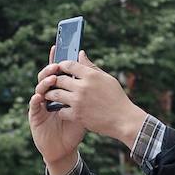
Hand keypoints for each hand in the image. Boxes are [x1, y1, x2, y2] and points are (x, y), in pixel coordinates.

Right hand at [28, 45, 86, 174]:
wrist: (65, 148)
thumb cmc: (75, 127)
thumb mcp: (83, 106)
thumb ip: (85, 87)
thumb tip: (88, 70)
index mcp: (60, 91)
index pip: (57, 72)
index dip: (56, 59)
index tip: (58, 47)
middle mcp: (48, 96)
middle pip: (46, 77)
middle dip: (50, 70)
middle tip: (57, 66)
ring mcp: (40, 105)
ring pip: (39, 89)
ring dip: (44, 83)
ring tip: (52, 79)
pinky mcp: (35, 116)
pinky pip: (33, 106)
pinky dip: (36, 99)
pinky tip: (40, 96)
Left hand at [33, 50, 147, 147]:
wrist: (123, 120)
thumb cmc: (117, 98)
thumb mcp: (107, 79)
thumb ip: (91, 66)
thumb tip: (80, 54)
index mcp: (91, 75)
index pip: (68, 64)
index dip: (61, 65)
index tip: (59, 68)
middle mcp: (83, 87)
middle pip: (58, 79)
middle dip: (54, 80)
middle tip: (52, 83)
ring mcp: (78, 101)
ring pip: (55, 94)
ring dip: (51, 94)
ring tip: (52, 95)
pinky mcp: (76, 115)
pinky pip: (60, 110)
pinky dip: (60, 110)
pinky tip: (63, 109)